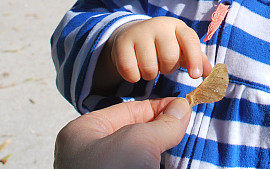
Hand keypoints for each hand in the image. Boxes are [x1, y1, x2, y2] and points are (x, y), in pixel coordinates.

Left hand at [54, 97, 190, 168]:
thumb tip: (182, 108)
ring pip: (139, 156)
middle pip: (134, 133)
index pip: (127, 110)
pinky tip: (177, 163)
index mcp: (82, 133)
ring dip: (162, 152)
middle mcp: (89, 153)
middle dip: (161, 130)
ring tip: (185, 144)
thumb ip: (163, 123)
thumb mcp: (139, 141)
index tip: (184, 106)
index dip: (158, 107)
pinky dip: (160, 166)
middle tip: (187, 125)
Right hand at [113, 17, 212, 81]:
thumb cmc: (164, 45)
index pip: (189, 40)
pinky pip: (130, 70)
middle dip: (167, 68)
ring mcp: (139, 32)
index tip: (195, 76)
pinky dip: (134, 76)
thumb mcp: (181, 48)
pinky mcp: (121, 43)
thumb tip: (211, 74)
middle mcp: (159, 25)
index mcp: (177, 26)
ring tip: (149, 65)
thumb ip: (197, 60)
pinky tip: (135, 68)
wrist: (132, 35)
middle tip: (162, 64)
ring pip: (149, 67)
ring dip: (150, 74)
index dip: (194, 58)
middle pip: (169, 57)